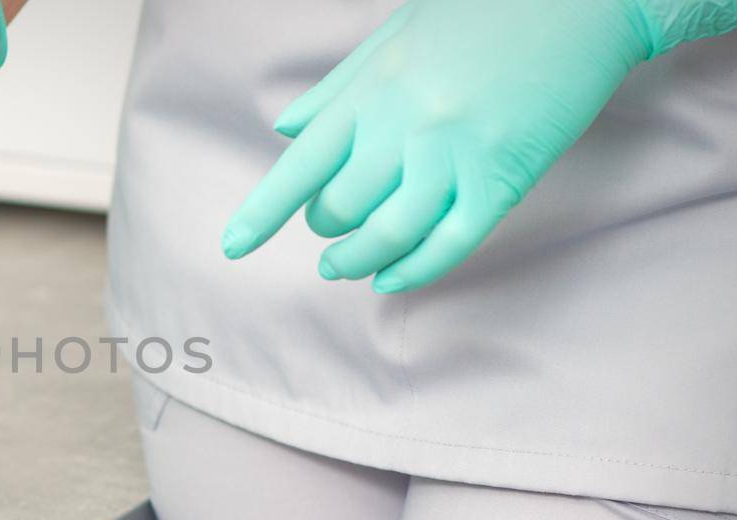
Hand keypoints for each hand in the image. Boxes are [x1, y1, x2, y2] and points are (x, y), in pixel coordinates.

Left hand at [220, 0, 736, 292]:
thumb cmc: (481, 12)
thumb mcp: (394, 38)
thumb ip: (336, 89)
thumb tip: (284, 130)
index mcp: (370, 90)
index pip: (300, 165)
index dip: (262, 213)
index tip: (232, 246)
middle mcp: (403, 124)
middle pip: (340, 207)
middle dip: (325, 229)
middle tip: (328, 234)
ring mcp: (454, 152)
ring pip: (388, 233)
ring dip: (358, 260)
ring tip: (346, 267)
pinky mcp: (503, 175)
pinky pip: (449, 241)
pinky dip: (415, 269)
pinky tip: (393, 277)